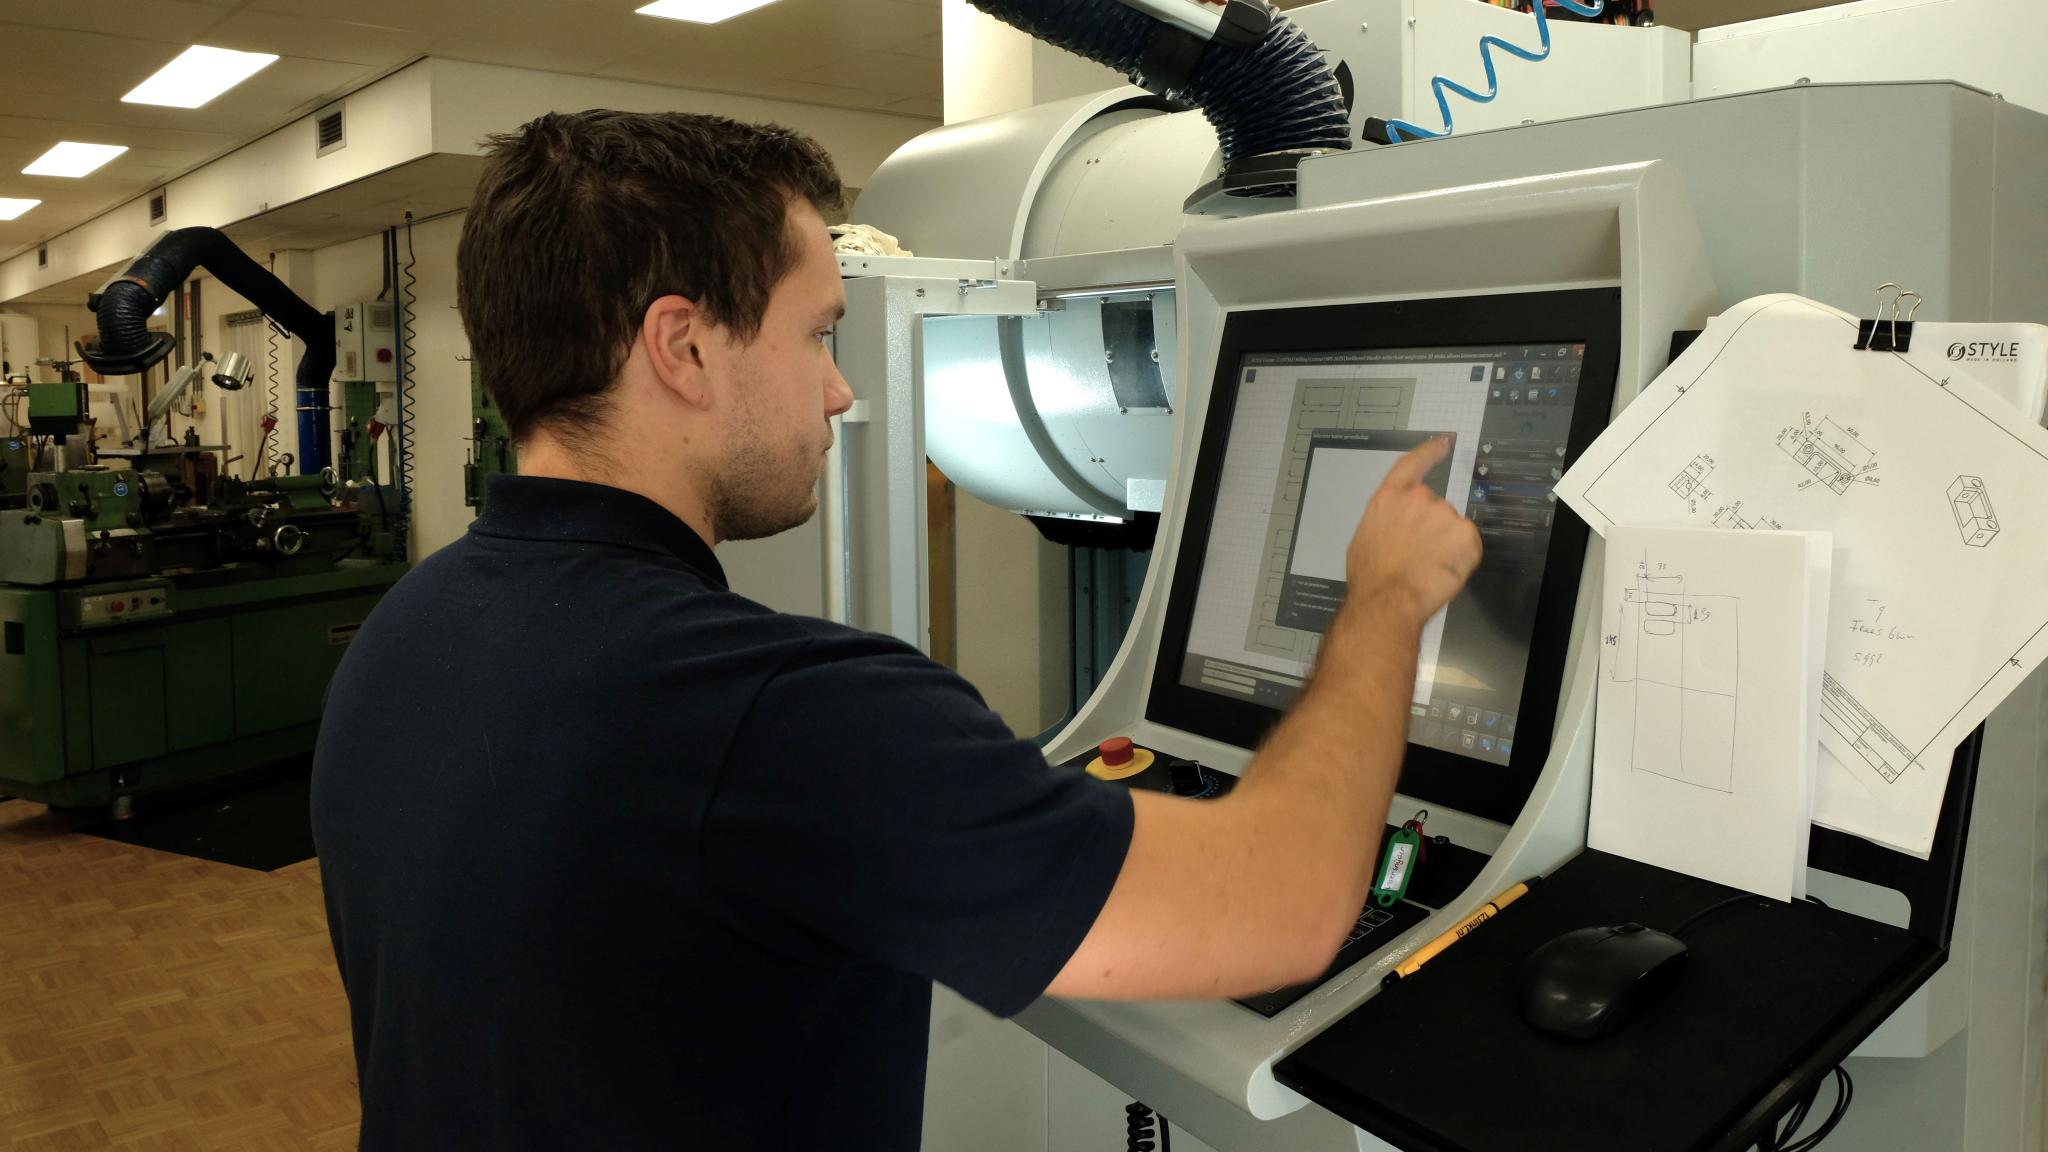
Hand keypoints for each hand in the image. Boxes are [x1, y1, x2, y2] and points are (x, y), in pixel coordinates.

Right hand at [1345, 437, 1482, 626]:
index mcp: (1390, 497)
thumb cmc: (1371, 577)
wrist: (1386, 600)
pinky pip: (1467, 546)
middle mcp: (1419, 499)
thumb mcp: (1365, 538)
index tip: (1444, 443)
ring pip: (1452, 528)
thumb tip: (1395, 526)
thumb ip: (1385, 520)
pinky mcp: (1466, 535)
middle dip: (1431, 529)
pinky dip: (1459, 559)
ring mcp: (1445, 514)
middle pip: (1435, 507)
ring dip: (1445, 545)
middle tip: (1420, 555)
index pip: (1413, 463)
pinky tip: (1441, 571)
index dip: (1430, 451)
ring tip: (1426, 567)